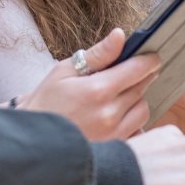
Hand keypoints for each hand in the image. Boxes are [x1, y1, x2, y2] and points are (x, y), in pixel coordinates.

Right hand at [17, 28, 157, 140]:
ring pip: (142, 110)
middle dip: (139, 78)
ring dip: (136, 100)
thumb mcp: (65, 71)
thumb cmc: (46, 102)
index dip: (148, 60)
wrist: (31, 139)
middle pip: (141, 88)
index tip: (152, 56)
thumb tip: (120, 35)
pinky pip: (136, 131)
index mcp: (98, 90)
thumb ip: (98, 54)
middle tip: (129, 74)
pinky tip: (116, 117)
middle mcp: (109, 114)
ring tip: (118, 97)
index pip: (137, 70)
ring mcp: (113, 135)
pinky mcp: (113, 149)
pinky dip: (132, 122)